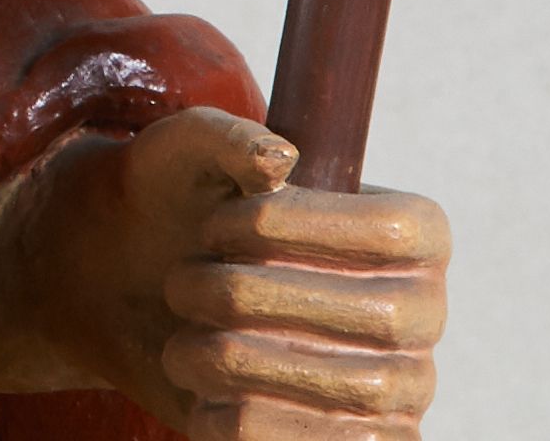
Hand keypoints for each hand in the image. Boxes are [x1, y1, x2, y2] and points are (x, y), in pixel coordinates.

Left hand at [105, 108, 448, 437]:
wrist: (129, 288)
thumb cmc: (177, 202)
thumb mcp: (184, 151)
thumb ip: (227, 136)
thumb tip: (280, 159)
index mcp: (409, 231)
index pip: (397, 232)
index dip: (298, 227)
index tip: (218, 223)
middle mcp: (420, 313)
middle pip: (378, 315)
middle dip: (252, 297)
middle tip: (182, 282)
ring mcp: (398, 389)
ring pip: (351, 387)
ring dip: (238, 361)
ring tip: (182, 344)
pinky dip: (240, 422)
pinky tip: (203, 396)